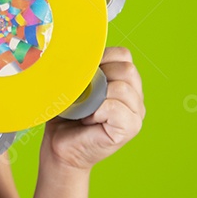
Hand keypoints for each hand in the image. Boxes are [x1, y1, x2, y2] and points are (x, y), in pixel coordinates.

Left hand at [39, 46, 144, 170]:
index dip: (100, 59)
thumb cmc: (65, 115)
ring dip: (95, 97)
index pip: (123, 55)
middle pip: (127, 69)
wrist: (59, 146)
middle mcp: (136, 96)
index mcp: (125, 81)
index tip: (81, 74)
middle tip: (82, 95)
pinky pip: (117, 108)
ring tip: (84, 110)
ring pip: (122, 88)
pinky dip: (98, 111)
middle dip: (99, 77)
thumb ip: (84, 68)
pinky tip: (88, 119)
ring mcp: (136, 113)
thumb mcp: (74, 85)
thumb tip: (77, 51)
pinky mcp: (130, 128)